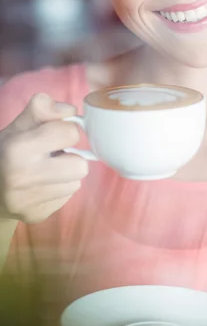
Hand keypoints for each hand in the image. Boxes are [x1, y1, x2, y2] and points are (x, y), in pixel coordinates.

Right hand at [0, 93, 88, 223]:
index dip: (65, 130)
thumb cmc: (7, 150)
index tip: (53, 135)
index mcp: (18, 149)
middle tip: (54, 155)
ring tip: (46, 170)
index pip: (70, 133)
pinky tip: (42, 185)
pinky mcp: (37, 216)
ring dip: (66, 175)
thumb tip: (70, 110)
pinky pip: (66, 198)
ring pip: (76, 183)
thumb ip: (42, 109)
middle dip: (71, 158)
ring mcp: (29, 201)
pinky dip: (59, 189)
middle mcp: (23, 177)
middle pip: (80, 166)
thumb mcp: (19, 125)